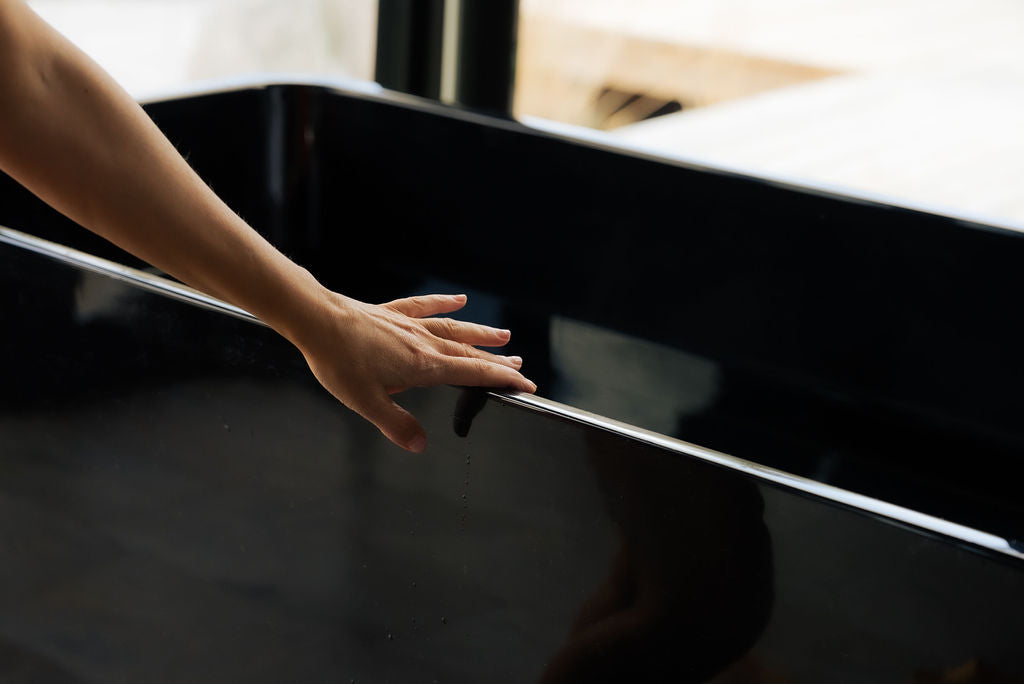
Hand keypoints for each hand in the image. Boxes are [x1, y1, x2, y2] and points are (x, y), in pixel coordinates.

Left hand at [292, 291, 535, 452]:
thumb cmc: (339, 360)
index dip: (501, 380)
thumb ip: (396, 424)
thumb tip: (420, 445)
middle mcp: (422, 342)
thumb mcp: (366, 402)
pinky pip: (424, 306)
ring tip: (503, 335)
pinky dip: (443, 303)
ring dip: (480, 333)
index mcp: (422, 366)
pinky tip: (458, 300)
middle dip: (496, 360)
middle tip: (519, 365)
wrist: (317, 320)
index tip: (524, 384)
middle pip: (468, 352)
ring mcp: (409, 325)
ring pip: (453, 329)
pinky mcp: (392, 313)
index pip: (471, 374)